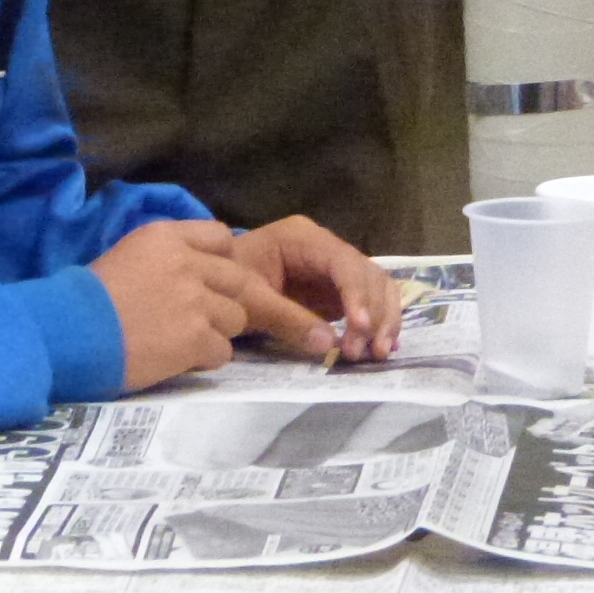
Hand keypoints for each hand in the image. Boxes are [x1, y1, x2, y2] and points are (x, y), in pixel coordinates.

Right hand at [88, 220, 262, 386]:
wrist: (68, 332)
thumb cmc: (87, 297)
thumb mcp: (127, 255)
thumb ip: (165, 258)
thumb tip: (190, 273)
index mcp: (167, 236)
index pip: (221, 236)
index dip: (219, 261)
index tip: (207, 278)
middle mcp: (188, 263)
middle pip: (238, 280)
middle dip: (224, 300)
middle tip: (202, 317)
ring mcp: (196, 301)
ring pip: (237, 318)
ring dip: (217, 332)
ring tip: (188, 341)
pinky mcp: (196, 338)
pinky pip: (224, 351)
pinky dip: (206, 359)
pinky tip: (181, 360)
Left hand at [233, 216, 401, 361]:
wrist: (210, 286)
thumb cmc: (223, 285)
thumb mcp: (251, 302)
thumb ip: (289, 319)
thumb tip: (331, 344)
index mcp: (303, 238)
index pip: (343, 262)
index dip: (357, 294)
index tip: (360, 328)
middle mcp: (325, 247)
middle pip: (368, 274)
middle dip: (373, 313)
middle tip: (363, 352)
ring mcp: (333, 268)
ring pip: (377, 287)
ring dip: (383, 320)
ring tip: (377, 354)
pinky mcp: (336, 289)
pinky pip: (368, 302)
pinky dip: (378, 323)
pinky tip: (380, 347)